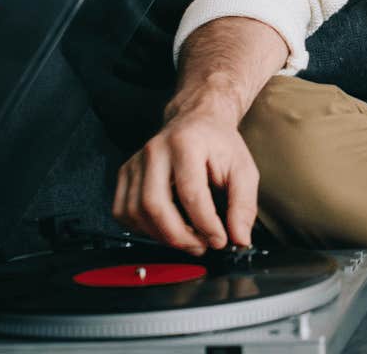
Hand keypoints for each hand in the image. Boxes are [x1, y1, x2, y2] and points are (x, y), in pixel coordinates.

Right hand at [113, 107, 259, 254]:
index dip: (206, 224)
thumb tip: (240, 238)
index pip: (191, 193)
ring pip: (136, 212)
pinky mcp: (126, 174)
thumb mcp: (243, 169)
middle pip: (155, 205)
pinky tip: (165, 228)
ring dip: (162, 236)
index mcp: (186, 144)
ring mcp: (136, 162)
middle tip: (201, 246)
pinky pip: (123, 211)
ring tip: (188, 239)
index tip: (220, 240)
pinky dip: (142, 228)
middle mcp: (155, 151)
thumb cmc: (218, 144)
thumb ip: (244, 205)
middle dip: (179, 236)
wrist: (197, 120)